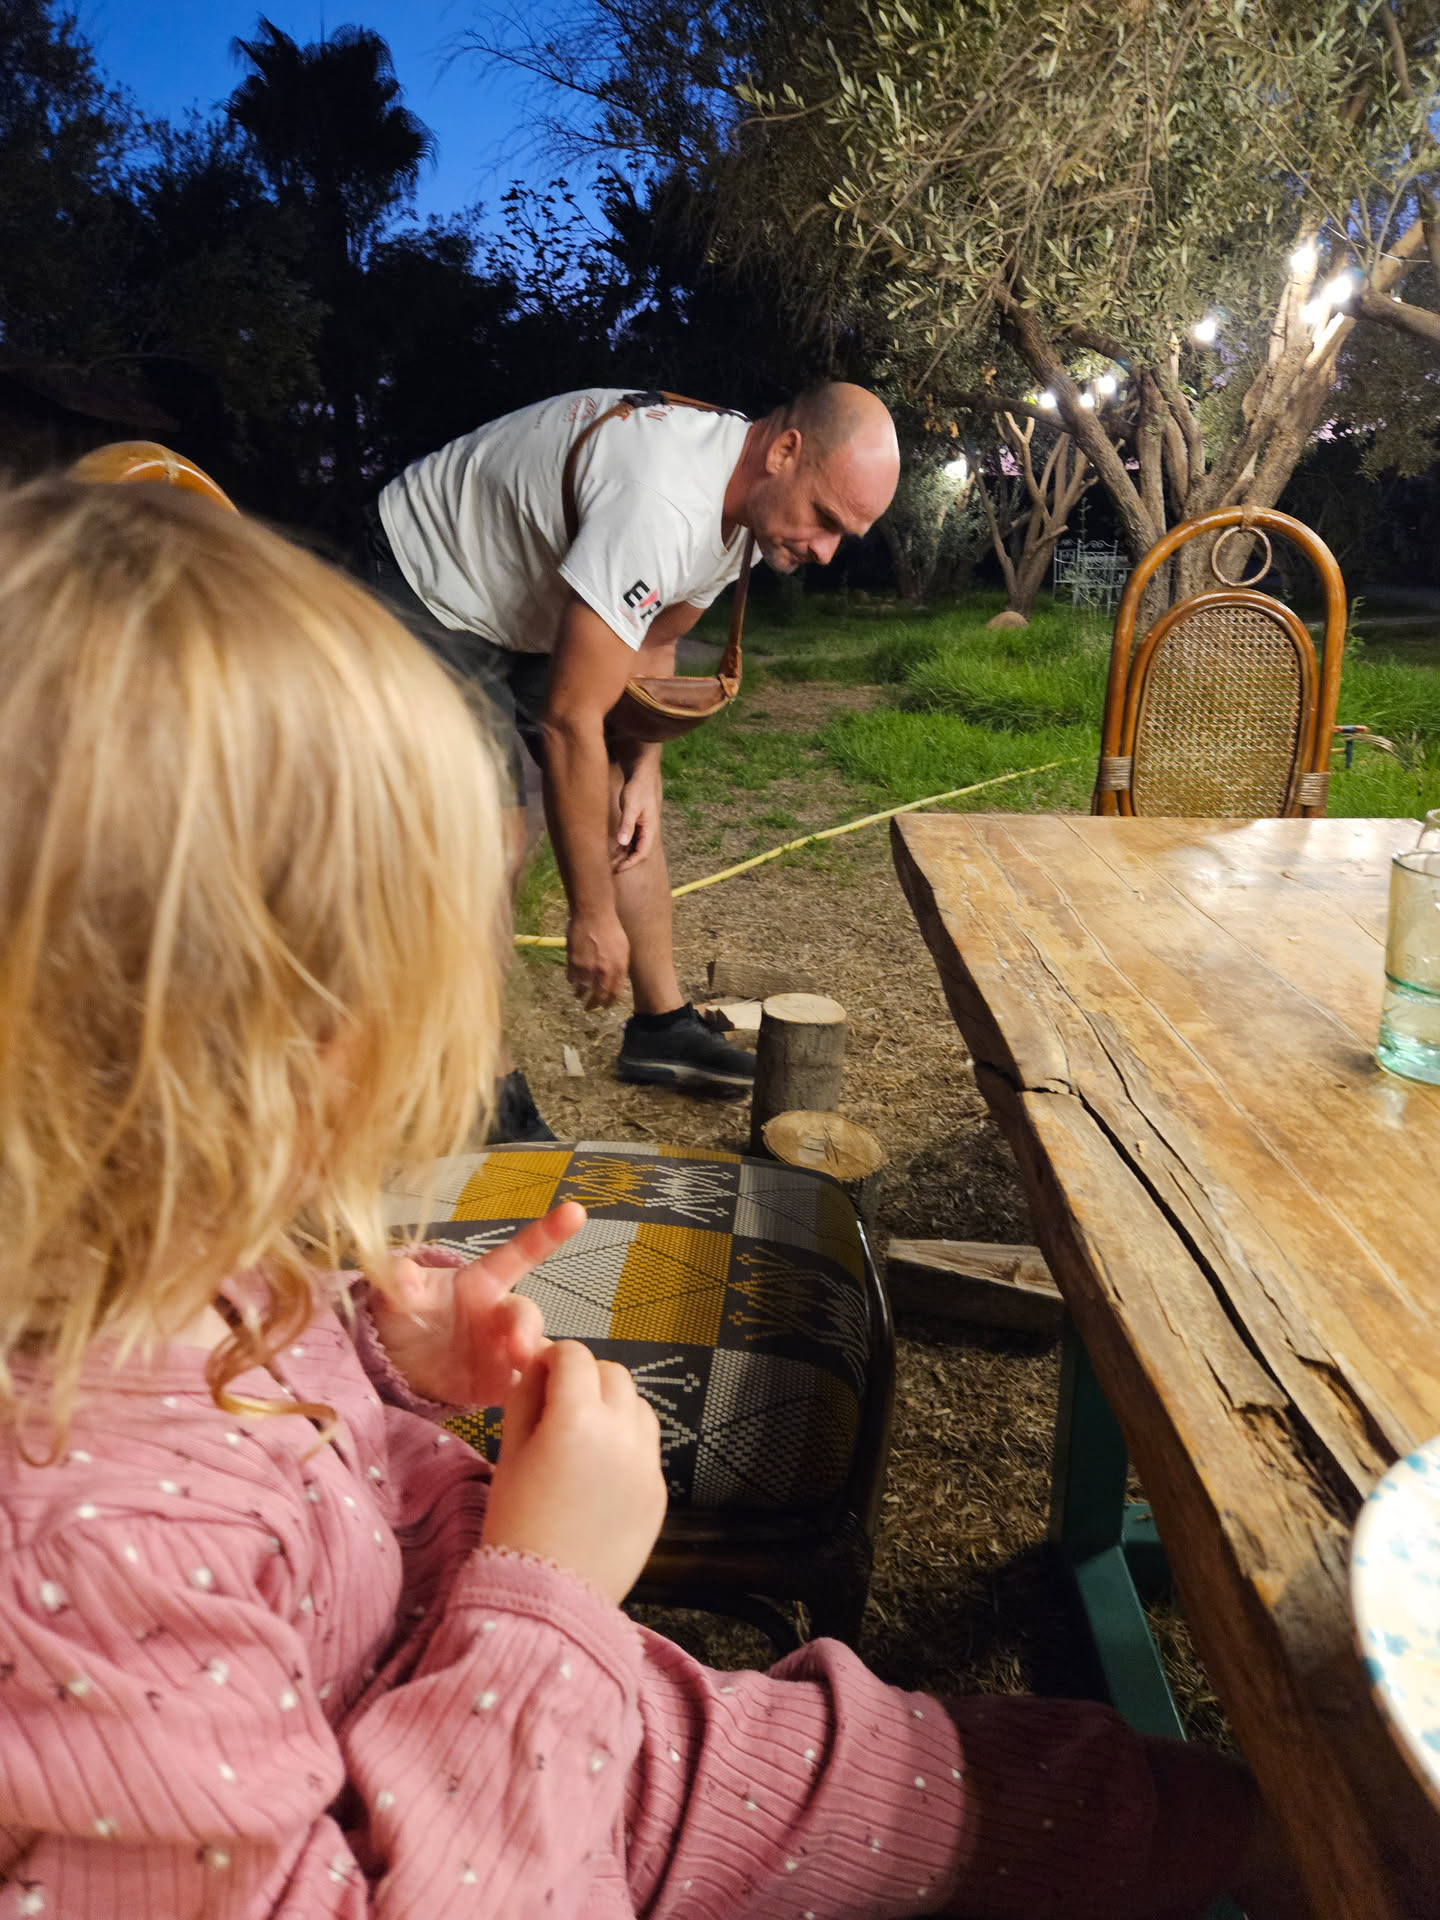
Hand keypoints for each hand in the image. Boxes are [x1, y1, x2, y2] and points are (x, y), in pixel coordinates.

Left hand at [369, 1204, 586, 1405]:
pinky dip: (534, 1394)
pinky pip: (528, 1388)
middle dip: (526, 1327)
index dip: (547, 1232)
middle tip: (518, 1349)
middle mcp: (501, 1314)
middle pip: (527, 1314)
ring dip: (535, 1363)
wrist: (395, 1368)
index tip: (576, 1210)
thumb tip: (404, 1279)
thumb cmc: (404, 1316)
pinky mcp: (502, 1385)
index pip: (519, 1253)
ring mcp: (506, 1351)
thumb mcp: (392, 1293)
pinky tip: (532, 1403)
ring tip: (521, 1375)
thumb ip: (397, 1280)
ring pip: (536, 1352)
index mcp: (481, 1283)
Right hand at [483, 1342, 666, 1604]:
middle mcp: (622, 1432)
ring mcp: (648, 1463)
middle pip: (612, 1373)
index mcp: (577, 1418)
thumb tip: (539, 1366)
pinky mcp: (660, 1491)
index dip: (553, 1359)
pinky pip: (648, 1446)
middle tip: (558, 1406)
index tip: (539, 1376)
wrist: (549, 1598)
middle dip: (585, 1378)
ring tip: (584, 1437)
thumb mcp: (509, 1455)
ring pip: (638, 1405)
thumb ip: (525, 1400)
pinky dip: (627, 1442)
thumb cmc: (516, 1526)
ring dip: (612, 1406)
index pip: (574, 1356)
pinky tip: (600, 1471)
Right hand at [567, 907, 629, 1009]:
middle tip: (590, 1008)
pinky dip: (572, 981)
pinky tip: (573, 980)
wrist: (593, 915)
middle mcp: (603, 972)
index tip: (605, 1006)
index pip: (614, 994)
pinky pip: (571, 978)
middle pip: (597, 997)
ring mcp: (587, 969)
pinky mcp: (573, 963)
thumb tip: (618, 979)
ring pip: (582, 990)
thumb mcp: (623, 948)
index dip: (609, 1003)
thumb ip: (621, 966)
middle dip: (593, 1005)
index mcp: (618, 969)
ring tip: (579, 996)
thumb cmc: (611, 928)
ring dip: (580, 995)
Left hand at [611, 762, 661, 874]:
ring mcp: (642, 827)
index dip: (630, 863)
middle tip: (609, 869)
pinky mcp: (636, 822)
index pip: (641, 853)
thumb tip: (623, 843)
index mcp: (649, 829)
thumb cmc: (638, 788)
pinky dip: (622, 846)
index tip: (617, 869)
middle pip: (637, 853)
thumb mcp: (631, 806)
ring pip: (633, 847)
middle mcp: (647, 831)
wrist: (642, 774)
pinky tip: (612, 849)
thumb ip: (627, 825)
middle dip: (625, 862)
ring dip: (622, 856)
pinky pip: (630, 839)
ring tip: (608, 862)